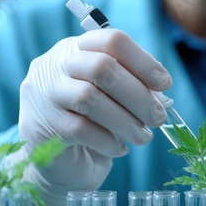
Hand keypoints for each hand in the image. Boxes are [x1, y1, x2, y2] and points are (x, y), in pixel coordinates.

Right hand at [11, 29, 170, 205]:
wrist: (64, 165)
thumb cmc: (95, 124)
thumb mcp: (115, 98)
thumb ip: (134, 86)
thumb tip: (160, 88)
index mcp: (78, 50)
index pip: (112, 41)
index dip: (143, 62)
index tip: (164, 84)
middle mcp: (55, 65)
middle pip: (102, 67)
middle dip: (138, 95)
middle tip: (157, 117)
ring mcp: (43, 95)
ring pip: (89, 98)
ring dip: (126, 121)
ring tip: (143, 137)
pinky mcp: (40, 127)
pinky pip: (80, 129)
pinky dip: (107, 140)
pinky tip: (119, 148)